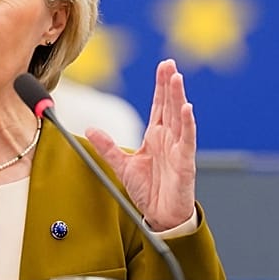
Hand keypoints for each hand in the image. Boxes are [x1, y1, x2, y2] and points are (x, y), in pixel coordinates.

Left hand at [84, 59, 196, 231]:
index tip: (163, 67)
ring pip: (179, 117)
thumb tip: (91, 129)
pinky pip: (187, 139)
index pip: (159, 105)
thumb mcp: (122, 166)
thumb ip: (108, 147)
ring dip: (178, 97)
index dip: (160, 86)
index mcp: (156, 136)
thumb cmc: (149, 191)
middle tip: (170, 63)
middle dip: (170, 84)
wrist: (161, 216)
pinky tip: (187, 108)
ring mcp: (178, 148)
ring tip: (176, 78)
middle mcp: (169, 138)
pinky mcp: (185, 161)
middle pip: (170, 105)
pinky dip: (188, 123)